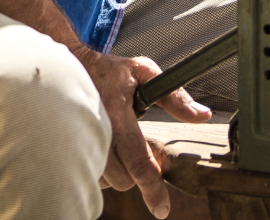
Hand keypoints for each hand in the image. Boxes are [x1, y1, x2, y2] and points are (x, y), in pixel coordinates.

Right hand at [71, 46, 211, 218]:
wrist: (68, 64)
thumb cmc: (108, 69)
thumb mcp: (144, 72)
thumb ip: (174, 97)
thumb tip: (202, 115)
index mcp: (118, 117)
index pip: (140, 165)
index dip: (153, 191)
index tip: (162, 208)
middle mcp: (97, 133)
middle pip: (124, 180)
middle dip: (135, 174)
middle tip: (136, 149)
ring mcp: (79, 143)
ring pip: (107, 180)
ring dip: (116, 172)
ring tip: (116, 145)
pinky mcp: (69, 148)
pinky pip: (91, 173)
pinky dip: (100, 169)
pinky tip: (102, 148)